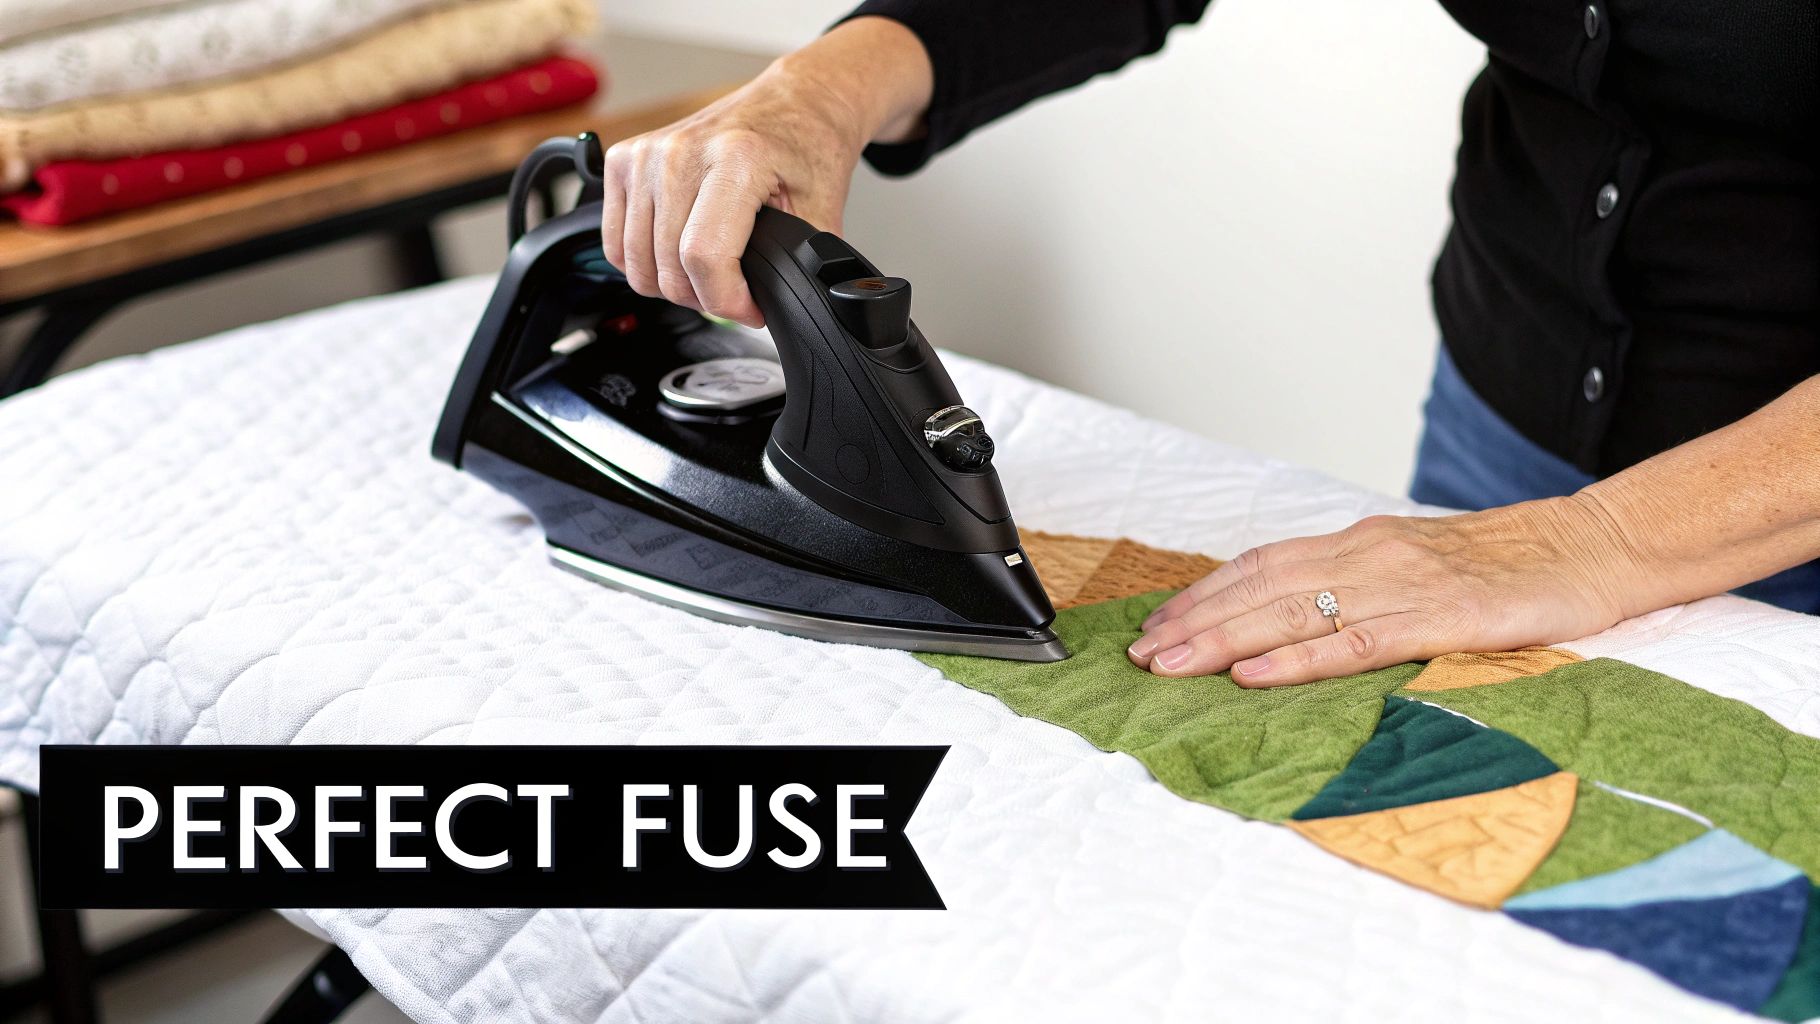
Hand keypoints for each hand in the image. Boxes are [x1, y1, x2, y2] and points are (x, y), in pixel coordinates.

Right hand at [600, 17, 931, 327]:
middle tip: (737, 292)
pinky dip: (645, 264)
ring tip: (712, 273)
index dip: (728, 301)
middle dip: (705, 299)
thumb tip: (781, 305)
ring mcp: (645, 154)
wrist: (794, 103)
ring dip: (674, 286)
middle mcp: (680, 152)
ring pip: (637, 264)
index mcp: (735, 158)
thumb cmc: (806, 148)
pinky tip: (680, 256)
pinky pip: (616, 244)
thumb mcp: (821, 211)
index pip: (704, 258)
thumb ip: (799, 263)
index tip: (751, 308)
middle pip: (668, 268)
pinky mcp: (623, 160)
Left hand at [1125, 496, 1643, 685]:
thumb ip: (1360, 584)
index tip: (1156, 625)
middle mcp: (1369, 556)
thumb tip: (1296, 614)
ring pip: (1292, 611)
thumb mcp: (1418, 566)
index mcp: (1362, 544)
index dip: (1205, 595)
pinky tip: (1255, 675)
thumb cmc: (1507, 566)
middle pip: (1261, 587)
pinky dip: (1298, 659)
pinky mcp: (1440, 617)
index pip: (1262, 566)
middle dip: (1194, 621)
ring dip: (1223, 639)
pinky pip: (1355, 641)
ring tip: (1171, 664)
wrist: (1594, 548)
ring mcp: (1403, 585)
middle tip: (1141, 655)